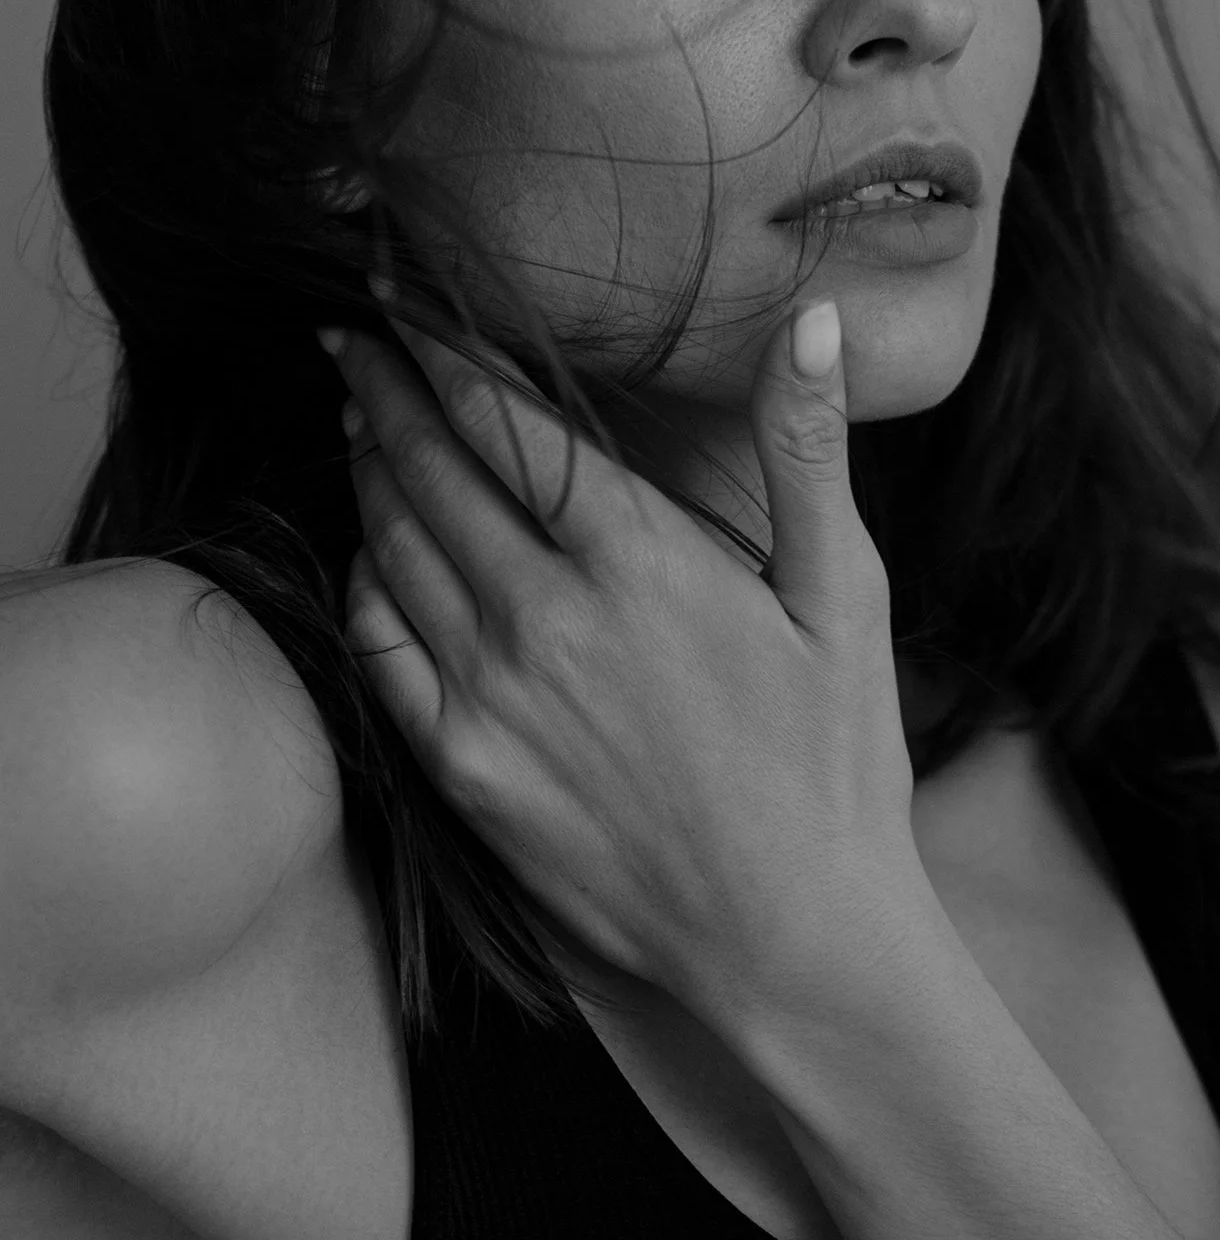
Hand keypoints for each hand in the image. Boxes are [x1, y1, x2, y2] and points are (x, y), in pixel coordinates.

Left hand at [320, 295, 925, 1029]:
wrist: (793, 940)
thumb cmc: (836, 767)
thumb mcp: (847, 598)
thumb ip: (806, 453)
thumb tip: (807, 321)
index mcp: (639, 557)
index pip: (506, 420)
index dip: (440, 348)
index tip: (398, 299)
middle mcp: (545, 614)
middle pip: (433, 470)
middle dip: (385, 392)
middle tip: (351, 342)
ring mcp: (493, 696)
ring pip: (396, 551)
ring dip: (370, 474)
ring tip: (356, 424)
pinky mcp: (466, 770)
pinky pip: (383, 652)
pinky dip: (363, 585)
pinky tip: (367, 555)